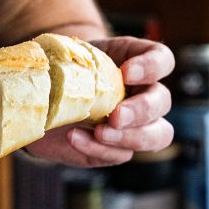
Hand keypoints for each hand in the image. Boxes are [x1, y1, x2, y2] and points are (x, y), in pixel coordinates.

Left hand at [25, 36, 174, 167]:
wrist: (46, 99)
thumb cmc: (62, 69)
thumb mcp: (66, 54)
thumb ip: (70, 55)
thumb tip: (51, 61)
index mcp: (136, 62)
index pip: (162, 60)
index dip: (152, 66)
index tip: (126, 72)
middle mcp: (144, 94)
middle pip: (162, 102)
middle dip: (141, 110)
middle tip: (115, 115)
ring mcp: (135, 125)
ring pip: (156, 135)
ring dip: (129, 137)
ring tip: (99, 133)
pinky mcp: (117, 148)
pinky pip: (120, 154)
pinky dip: (99, 149)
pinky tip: (75, 138)